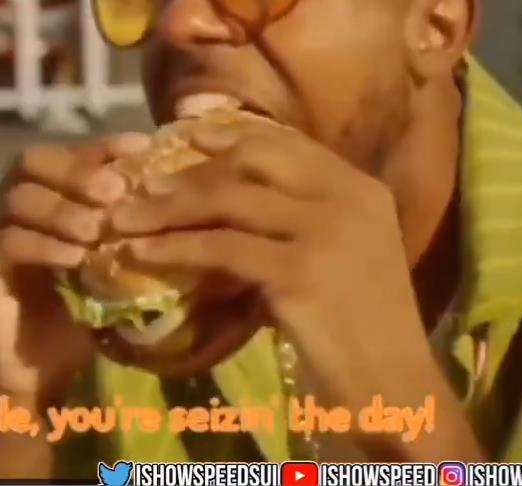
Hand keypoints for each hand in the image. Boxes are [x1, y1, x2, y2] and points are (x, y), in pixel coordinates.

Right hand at [0, 134, 149, 407]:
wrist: (32, 367)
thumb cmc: (75, 308)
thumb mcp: (107, 260)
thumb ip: (124, 226)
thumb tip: (170, 196)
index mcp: (41, 189)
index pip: (69, 150)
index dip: (103, 146)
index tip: (140, 149)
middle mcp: (7, 199)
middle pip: (33, 160)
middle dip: (77, 172)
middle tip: (115, 193)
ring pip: (20, 198)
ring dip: (64, 210)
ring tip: (98, 231)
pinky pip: (7, 241)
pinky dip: (45, 245)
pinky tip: (75, 259)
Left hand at [109, 121, 431, 400]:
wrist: (395, 386)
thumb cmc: (364, 328)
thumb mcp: (341, 256)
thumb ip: (299, 221)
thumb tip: (227, 199)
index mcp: (361, 188)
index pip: (286, 143)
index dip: (231, 136)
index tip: (187, 137)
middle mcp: (348, 198)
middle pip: (254, 160)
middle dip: (191, 169)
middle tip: (143, 183)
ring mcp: (325, 232)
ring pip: (229, 200)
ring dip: (168, 208)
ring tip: (126, 218)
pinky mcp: (300, 273)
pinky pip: (222, 248)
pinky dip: (175, 248)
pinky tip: (143, 254)